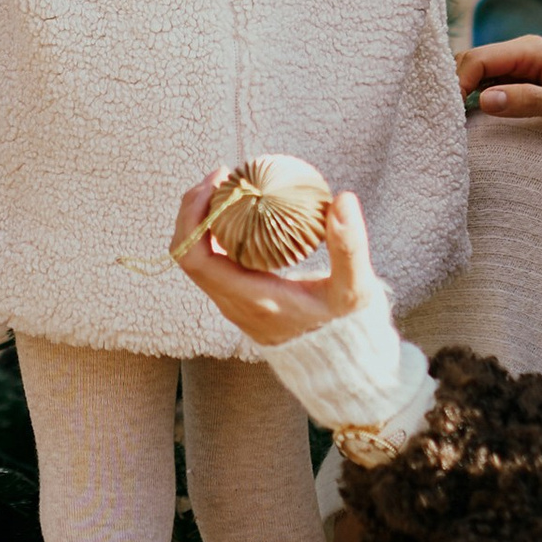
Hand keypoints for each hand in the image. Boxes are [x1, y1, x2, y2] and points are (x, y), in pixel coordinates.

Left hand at [170, 170, 377, 345]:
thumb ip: (350, 246)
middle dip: (196, 208)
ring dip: (204, 218)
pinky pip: (213, 260)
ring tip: (230, 186)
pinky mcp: (238, 298)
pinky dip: (218, 231)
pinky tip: (244, 210)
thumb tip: (343, 200)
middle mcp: (233, 302)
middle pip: (187, 253)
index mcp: (251, 299)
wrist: (338, 366)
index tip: (218, 182)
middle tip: (223, 176)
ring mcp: (232, 302)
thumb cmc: (345, 328)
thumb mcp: (355, 289)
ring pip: (196, 256)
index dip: (195, 215)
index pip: (196, 259)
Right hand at [457, 35, 541, 121]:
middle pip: (471, 61)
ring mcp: (517, 65)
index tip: (450, 111)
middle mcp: (520, 52)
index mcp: (531, 50)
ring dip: (460, 90)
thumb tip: (485, 99)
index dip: (459, 82)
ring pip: (474, 71)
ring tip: (450, 117)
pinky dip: (470, 96)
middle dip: (454, 84)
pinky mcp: (517, 80)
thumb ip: (528, 101)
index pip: (479, 58)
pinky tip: (465, 115)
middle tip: (444, 116)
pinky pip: (484, 83)